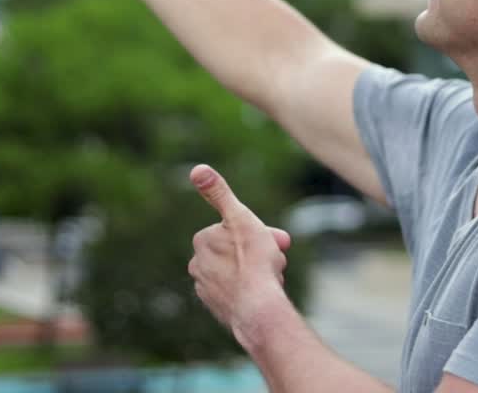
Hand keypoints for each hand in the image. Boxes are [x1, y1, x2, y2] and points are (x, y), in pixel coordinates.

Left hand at [188, 164, 292, 342]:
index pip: (236, 230)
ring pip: (238, 273)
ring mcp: (206, 290)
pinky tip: (263, 295)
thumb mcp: (240, 218)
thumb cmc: (253, 262)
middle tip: (279, 260)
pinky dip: (250, 291)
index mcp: (202, 241)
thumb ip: (219, 193)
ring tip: (272, 279)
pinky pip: (238, 294)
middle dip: (259, 253)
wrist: (258, 309)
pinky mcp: (217, 310)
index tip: (277, 240)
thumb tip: (197, 168)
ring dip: (256, 272)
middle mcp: (197, 265)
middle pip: (237, 252)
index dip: (259, 233)